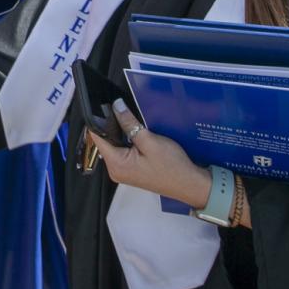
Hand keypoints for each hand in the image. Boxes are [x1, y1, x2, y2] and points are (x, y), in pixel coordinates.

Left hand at [90, 99, 211, 208]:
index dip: (98, 120)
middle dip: (111, 124)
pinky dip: (127, 140)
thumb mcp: (150, 141)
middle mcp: (115, 170)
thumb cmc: (172, 166)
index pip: (98, 138)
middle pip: (105, 141)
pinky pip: (123, 150)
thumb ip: (130, 123)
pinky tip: (135, 131)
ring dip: (121, 132)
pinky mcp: (131, 169)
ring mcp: (123, 171)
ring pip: (115, 144)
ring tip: (129, 117)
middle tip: (119, 107)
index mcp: (116, 164)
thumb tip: (116, 106)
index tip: (101, 104)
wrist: (190, 184)